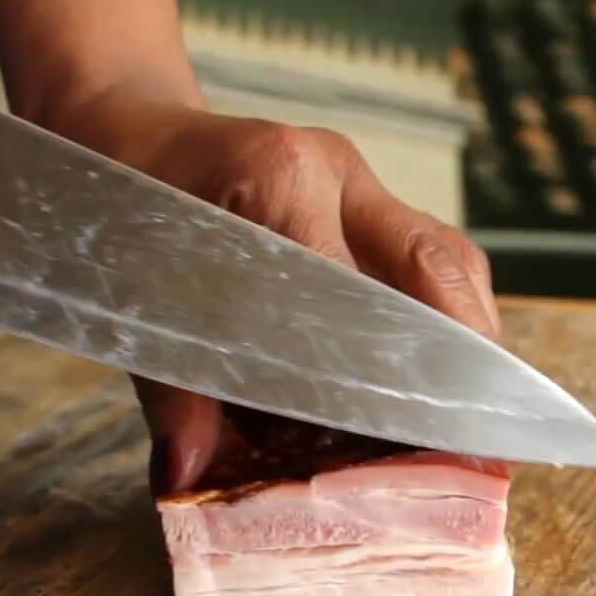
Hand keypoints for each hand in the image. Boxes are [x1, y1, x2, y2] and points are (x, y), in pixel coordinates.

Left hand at [39, 90, 500, 494]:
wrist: (117, 127)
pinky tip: (453, 371)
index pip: (355, 284)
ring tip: (480, 411)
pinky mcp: (369, 196)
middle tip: (482, 431)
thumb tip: (188, 468)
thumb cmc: (113, 205)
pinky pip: (434, 255)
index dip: (390, 360)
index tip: (418, 426)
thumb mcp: (124, 291)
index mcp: (276, 176)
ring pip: (448, 255)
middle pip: (435, 260)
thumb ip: (168, 383)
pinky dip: (451, 315)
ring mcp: (360, 178)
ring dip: (471, 333)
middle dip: (467, 348)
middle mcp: (335, 169)